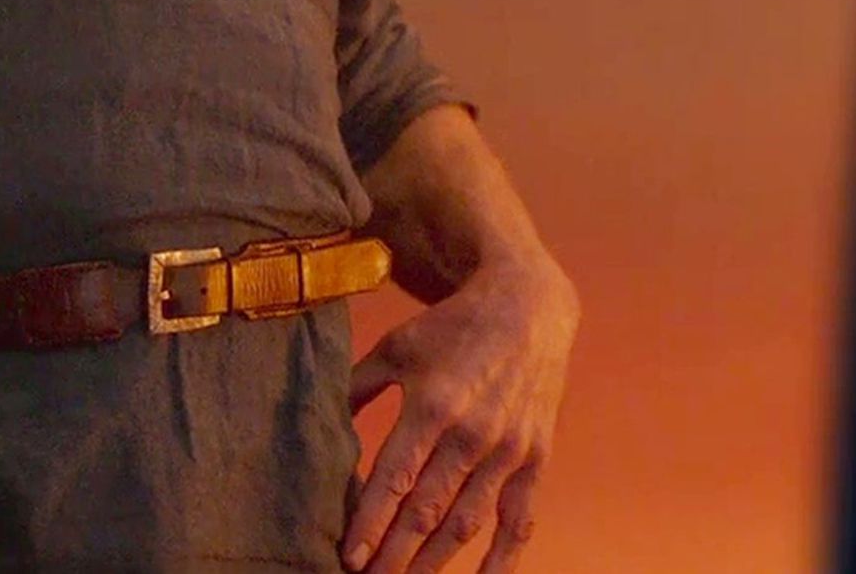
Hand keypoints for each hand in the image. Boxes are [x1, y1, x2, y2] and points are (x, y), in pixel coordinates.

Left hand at [341, 264, 576, 572]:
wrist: (527, 307)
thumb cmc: (451, 327)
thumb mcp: (396, 348)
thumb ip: (358, 388)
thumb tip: (320, 421)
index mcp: (432, 406)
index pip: (395, 479)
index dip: (371, 523)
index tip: (349, 557)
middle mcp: (471, 435)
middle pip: (428, 511)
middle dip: (395, 554)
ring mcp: (508, 452)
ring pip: (468, 523)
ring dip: (435, 562)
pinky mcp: (535, 460)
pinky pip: (519, 521)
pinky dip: (503, 559)